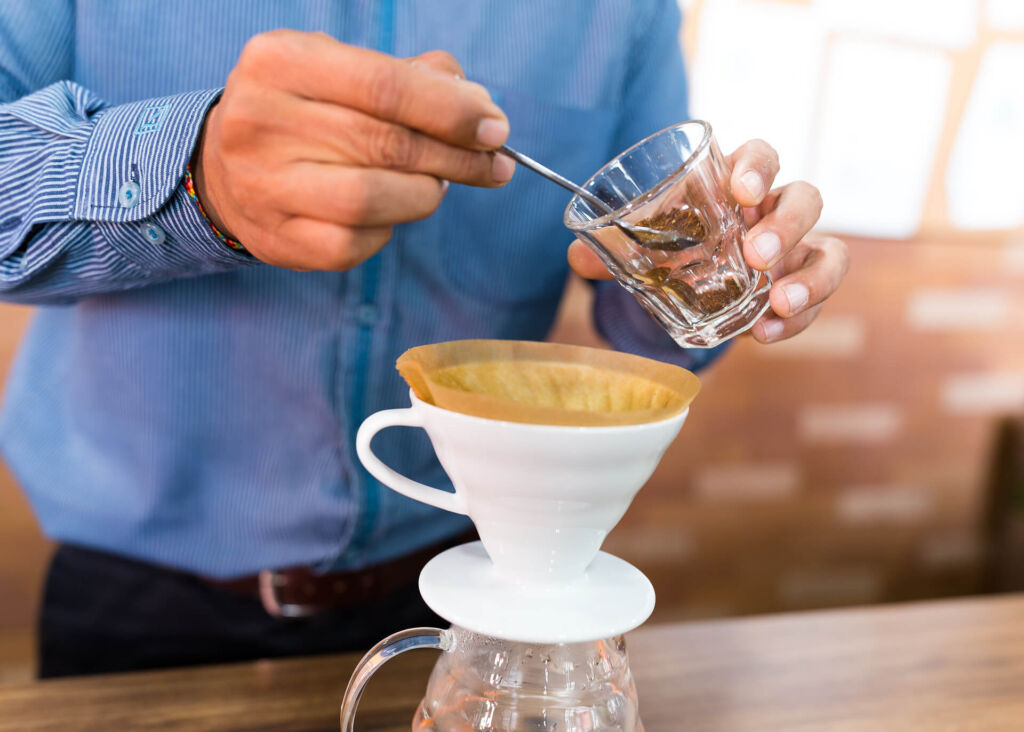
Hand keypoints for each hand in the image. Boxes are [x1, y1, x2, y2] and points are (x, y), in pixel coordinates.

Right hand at [192, 31, 513, 269]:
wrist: (224, 168)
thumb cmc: (304, 113)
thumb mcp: (342, 70)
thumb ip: (411, 78)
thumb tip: (478, 108)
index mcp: (280, 61)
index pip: (386, 86)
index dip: (452, 111)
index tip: (495, 127)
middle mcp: (261, 121)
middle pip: (387, 144)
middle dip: (457, 157)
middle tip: (495, 164)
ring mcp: (263, 186)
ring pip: (374, 200)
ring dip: (426, 194)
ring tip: (438, 183)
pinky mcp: (277, 240)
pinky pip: (356, 243)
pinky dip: (389, 230)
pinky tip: (392, 212)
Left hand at [567, 139, 848, 343]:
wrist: (694, 281)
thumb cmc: (676, 244)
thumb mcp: (645, 242)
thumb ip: (611, 246)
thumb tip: (578, 257)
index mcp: (738, 184)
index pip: (761, 156)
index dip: (757, 167)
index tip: (740, 191)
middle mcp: (776, 211)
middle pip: (805, 198)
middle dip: (786, 225)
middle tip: (754, 256)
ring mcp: (797, 251)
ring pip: (830, 250)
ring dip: (811, 277)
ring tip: (778, 301)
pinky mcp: (803, 287)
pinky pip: (818, 300)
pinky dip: (798, 320)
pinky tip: (766, 333)